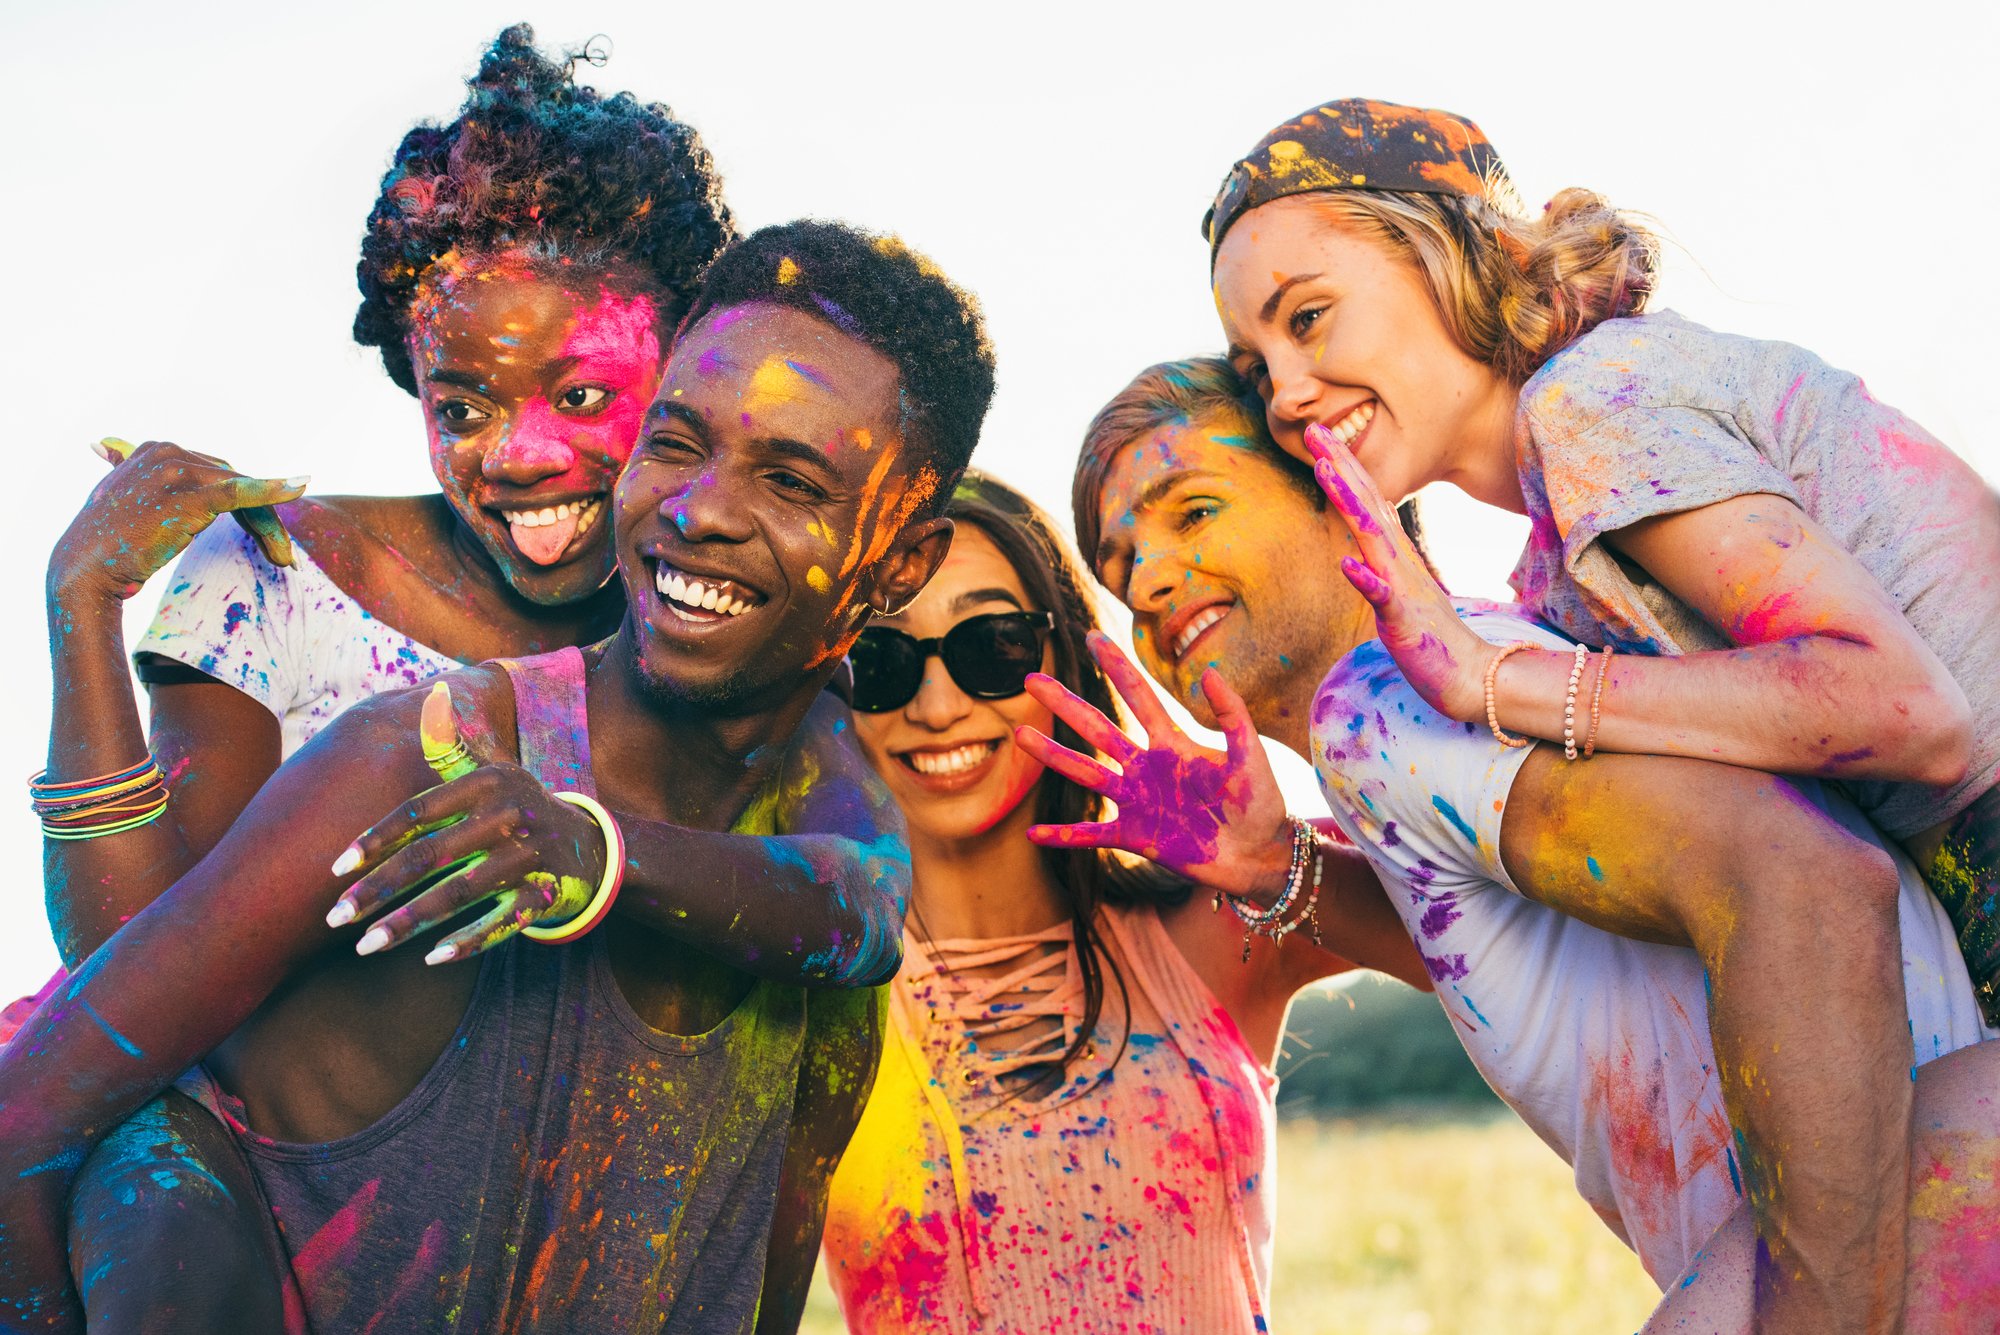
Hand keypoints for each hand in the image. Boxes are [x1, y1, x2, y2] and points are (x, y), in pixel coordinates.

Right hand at [49, 438, 305, 602]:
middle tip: (282, 556)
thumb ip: (127, 470)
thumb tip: (106, 444)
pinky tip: (300, 486)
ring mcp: (178, 468)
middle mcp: (167, 451)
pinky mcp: (190, 492)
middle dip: (262, 520)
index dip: (246, 506)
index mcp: (155, 450)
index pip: (217, 475)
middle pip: (235, 482)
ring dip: (269, 528)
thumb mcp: (119, 497)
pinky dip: (273, 489)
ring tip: (284, 559)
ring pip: (244, 493)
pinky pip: (242, 490)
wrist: (84, 570)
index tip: (262, 538)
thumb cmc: (106, 545)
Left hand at [324, 686, 601, 963]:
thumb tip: (429, 698)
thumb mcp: (493, 776)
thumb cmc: (518, 812)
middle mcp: (509, 814)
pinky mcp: (547, 891)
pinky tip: (431, 958)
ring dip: (408, 923)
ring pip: (459, 892)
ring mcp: (530, 855)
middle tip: (336, 917)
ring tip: (366, 945)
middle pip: (431, 855)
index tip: (336, 869)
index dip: (375, 839)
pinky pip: (501, 922)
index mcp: (489, 781)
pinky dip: (468, 941)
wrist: (593, 844)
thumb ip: (452, 751)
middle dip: (378, 889)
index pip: (420, 810)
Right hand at [1015, 630, 1292, 901]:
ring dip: (1053, 757)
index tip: (1092, 636)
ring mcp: (1137, 802)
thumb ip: (1232, 715)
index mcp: (1172, 744)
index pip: (1138, 696)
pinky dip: (1063, 836)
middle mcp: (1146, 768)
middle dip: (1065, 705)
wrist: (1261, 855)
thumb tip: (1209, 671)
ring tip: (1021, 737)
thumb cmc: (1261, 804)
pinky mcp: (1135, 837)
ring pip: (1085, 774)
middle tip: (1032, 680)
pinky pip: (1091, 836)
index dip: (1115, 666)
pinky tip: (1033, 834)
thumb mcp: (1251, 755)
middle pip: (1097, 729)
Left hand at [1307, 422, 1490, 719]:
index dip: (1343, 464)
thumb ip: (1382, 558)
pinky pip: (1381, 596)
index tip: (1318, 433)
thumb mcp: (1398, 587)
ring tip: (1325, 471)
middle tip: (1312, 428)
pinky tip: (1347, 564)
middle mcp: (1398, 559)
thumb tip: (1364, 533)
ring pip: (1371, 536)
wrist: (1466, 673)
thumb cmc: (1427, 633)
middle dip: (1339, 463)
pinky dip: (1365, 578)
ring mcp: (1401, 585)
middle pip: (1366, 501)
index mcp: (1394, 553)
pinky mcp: (1402, 617)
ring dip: (1349, 502)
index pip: (1366, 498)